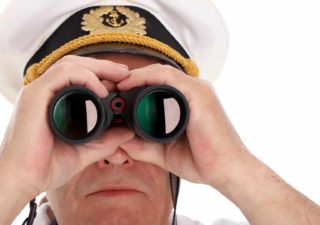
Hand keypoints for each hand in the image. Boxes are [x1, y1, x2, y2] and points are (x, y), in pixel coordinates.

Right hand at [0, 55, 134, 197]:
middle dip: (103, 66)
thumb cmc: (44, 167)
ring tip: (119, 77)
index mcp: (51, 102)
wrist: (20, 180)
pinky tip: (101, 90)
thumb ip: (105, 141)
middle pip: (76, 65)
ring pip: (70, 64)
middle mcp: (43, 93)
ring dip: (98, 67)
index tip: (122, 81)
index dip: (101, 75)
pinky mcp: (34, 95)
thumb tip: (128, 132)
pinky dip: (85, 77)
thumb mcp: (84, 151)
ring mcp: (37, 92)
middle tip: (125, 72)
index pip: (77, 77)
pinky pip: (63, 74)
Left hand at [117, 64, 250, 185]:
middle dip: (130, 78)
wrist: (226, 171)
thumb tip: (118, 140)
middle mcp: (191, 91)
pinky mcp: (199, 93)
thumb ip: (142, 145)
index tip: (112, 94)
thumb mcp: (163, 151)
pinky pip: (169, 78)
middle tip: (108, 86)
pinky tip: (129, 85)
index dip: (132, 85)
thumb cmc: (201, 160)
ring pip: (160, 72)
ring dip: (134, 76)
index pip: (155, 85)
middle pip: (155, 75)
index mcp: (185, 101)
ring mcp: (197, 90)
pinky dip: (147, 78)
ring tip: (115, 85)